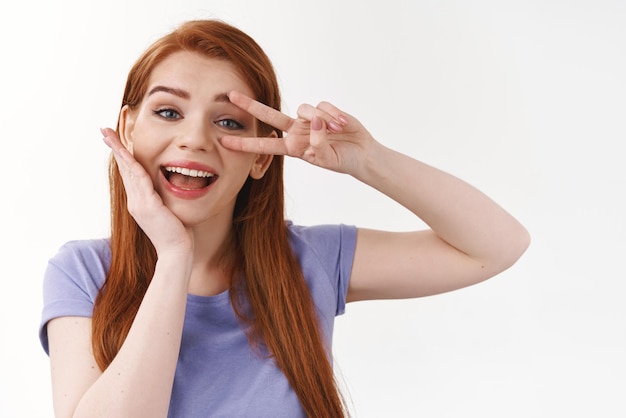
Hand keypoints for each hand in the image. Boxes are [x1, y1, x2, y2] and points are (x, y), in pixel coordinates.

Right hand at [101, 128, 192, 255]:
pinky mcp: (147, 206)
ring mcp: (139, 203)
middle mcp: (135, 201)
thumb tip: (171, 183)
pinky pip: (139, 180)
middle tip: (104, 130)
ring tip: (109, 135)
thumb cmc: (178, 232)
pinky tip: (126, 153)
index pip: (129, 173)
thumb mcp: (169, 209)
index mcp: (139, 201)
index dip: (122, 156)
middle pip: (124, 169)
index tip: (115, 141)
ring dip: (119, 151)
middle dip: (115, 148)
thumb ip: (164, 197)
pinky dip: (131, 165)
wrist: (177, 250)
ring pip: (127, 171)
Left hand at [220, 91, 377, 175]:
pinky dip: (333, 114)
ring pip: (304, 109)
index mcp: (293, 148)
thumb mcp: (328, 160)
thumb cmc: (342, 160)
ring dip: (322, 119)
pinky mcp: (323, 110)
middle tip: (231, 95)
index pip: (265, 145)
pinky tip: (343, 124)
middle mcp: (297, 131)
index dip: (245, 144)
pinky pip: (322, 106)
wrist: (361, 154)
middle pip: (269, 116)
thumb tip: (316, 121)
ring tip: (338, 130)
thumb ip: (319, 144)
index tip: (224, 142)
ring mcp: (309, 120)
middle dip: (250, 106)